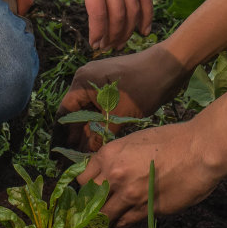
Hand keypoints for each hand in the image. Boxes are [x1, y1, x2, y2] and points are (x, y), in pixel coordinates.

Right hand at [38, 0, 152, 51]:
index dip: (146, 15)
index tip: (144, 31)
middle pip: (133, 8)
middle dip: (127, 32)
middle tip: (118, 45)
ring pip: (118, 14)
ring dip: (112, 36)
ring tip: (103, 46)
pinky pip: (98, 12)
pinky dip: (98, 30)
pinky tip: (93, 40)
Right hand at [59, 46, 187, 151]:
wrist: (167, 67)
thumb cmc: (141, 88)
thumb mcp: (118, 115)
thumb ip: (100, 136)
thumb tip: (88, 155)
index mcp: (82, 82)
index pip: (64, 113)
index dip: (62, 136)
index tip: (59, 155)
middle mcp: (86, 80)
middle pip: (75, 112)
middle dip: (74, 136)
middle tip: (72, 160)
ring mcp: (99, 82)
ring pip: (88, 112)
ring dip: (87, 132)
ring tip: (84, 156)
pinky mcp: (111, 86)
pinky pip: (99, 108)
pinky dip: (98, 124)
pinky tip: (98, 142)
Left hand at [80, 122, 220, 226]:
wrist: (197, 151)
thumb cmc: (171, 140)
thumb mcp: (136, 140)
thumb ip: (119, 157)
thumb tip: (108, 170)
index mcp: (110, 154)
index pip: (82, 178)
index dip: (87, 185)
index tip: (92, 189)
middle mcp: (114, 175)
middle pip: (90, 199)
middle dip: (92, 203)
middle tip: (98, 205)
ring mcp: (129, 195)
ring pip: (104, 216)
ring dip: (106, 217)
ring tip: (109, 216)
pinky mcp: (145, 210)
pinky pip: (124, 222)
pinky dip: (122, 222)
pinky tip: (125, 219)